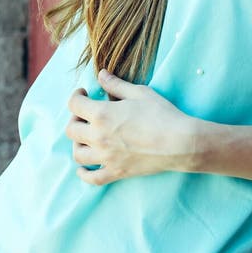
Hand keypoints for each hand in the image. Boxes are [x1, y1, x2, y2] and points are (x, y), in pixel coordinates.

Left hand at [65, 70, 195, 184]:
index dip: (76, 95)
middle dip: (75, 117)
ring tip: (87, 136)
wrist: (180, 142)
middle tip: (85, 113)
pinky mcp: (116, 172)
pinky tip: (84, 167)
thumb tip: (101, 74)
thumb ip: (116, 84)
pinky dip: (84, 173)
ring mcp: (106, 157)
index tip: (84, 93)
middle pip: (71, 129)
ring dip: (78, 143)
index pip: (74, 104)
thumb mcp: (139, 93)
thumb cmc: (162, 114)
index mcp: (102, 114)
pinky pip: (91, 178)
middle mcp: (99, 137)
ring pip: (77, 154)